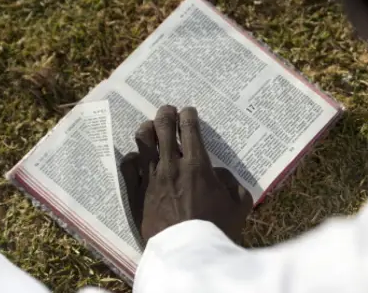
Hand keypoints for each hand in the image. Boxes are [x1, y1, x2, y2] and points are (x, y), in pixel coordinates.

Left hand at [120, 105, 252, 245]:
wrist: (187, 255)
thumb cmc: (216, 229)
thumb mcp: (239, 204)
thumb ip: (231, 183)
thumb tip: (219, 174)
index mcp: (197, 164)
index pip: (189, 128)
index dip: (188, 115)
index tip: (189, 112)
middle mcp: (171, 165)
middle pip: (162, 126)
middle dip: (166, 114)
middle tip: (169, 111)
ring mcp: (150, 178)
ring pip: (142, 141)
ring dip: (147, 129)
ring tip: (151, 128)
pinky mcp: (136, 193)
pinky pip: (128, 166)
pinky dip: (133, 157)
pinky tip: (138, 158)